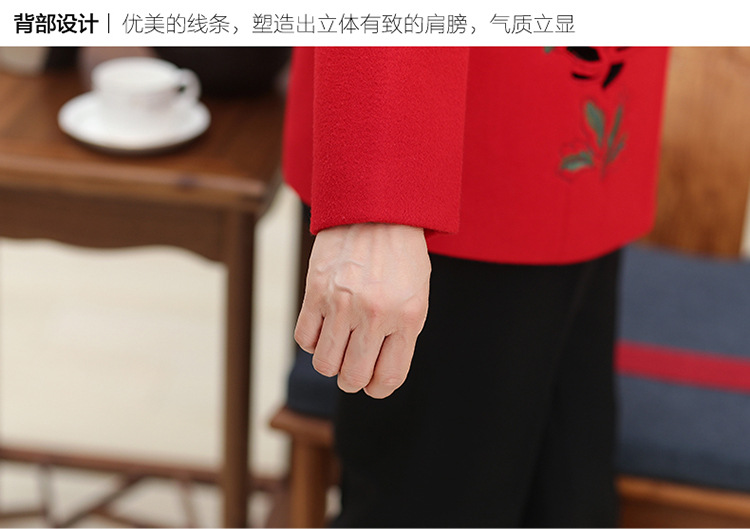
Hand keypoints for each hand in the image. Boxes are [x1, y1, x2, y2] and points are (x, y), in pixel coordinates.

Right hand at [295, 223, 430, 398]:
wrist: (376, 210)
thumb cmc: (400, 257)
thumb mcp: (416, 297)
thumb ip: (401, 336)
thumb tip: (377, 375)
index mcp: (407, 318)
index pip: (388, 378)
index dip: (378, 388)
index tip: (372, 383)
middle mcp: (375, 314)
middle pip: (353, 377)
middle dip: (352, 379)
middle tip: (353, 365)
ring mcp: (342, 304)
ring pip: (325, 365)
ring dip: (331, 363)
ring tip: (338, 346)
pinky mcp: (315, 291)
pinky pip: (305, 339)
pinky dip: (313, 341)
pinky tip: (324, 326)